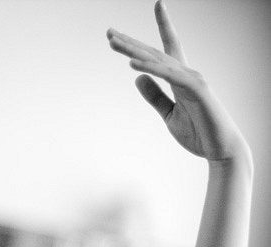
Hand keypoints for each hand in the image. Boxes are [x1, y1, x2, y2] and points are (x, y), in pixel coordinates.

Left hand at [107, 0, 247, 160]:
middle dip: (130, 42)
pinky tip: (132, 63)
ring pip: (158, 60)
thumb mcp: (167, 114)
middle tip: (108, 32)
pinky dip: (150, 68)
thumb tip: (137, 78)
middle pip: (154, 53)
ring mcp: (193, 80)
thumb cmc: (198, 133)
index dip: (161, 28)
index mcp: (180, 78)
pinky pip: (169, 76)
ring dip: (134, 51)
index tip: (156, 7)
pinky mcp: (196, 90)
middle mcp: (187, 73)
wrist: (219, 151)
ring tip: (113, 43)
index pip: (166, 49)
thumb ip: (154, 96)